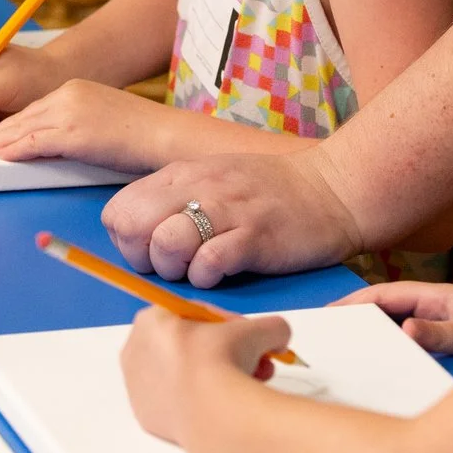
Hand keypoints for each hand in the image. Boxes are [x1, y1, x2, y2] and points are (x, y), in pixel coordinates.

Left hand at [0, 79, 172, 170]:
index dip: (11, 122)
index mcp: (76, 89)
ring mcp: (71, 113)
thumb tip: (58, 143)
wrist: (164, 134)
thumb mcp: (103, 119)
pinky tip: (2, 155)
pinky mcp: (76, 134)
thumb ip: (77, 125)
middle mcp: (69, 95)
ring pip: (24, 128)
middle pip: (23, 115)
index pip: (35, 108)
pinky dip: (16, 149)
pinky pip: (37, 142)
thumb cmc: (142, 133)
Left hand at [103, 145, 363, 287]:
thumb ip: (175, 200)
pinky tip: (224, 272)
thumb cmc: (270, 193)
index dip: (128, 241)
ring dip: (176, 269)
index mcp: (182, 175)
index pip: (118, 211)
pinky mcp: (255, 236)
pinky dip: (209, 277)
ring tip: (200, 269)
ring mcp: (227, 210)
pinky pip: (210, 263)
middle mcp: (198, 187)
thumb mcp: (212, 181)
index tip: (152, 252)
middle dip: (144, 258)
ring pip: (167, 244)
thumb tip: (138, 236)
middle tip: (173, 266)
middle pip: (134, 227)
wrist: (334, 189)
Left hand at [120, 307, 290, 445]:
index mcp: (151, 320)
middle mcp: (135, 350)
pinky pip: (177, 401)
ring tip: (250, 384)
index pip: (194, 314)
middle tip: (253, 361)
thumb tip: (277, 338)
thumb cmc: (226, 360)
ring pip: (184, 375)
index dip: (228, 324)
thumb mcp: (261, 330)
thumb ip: (270, 328)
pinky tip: (224, 405)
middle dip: (225, 352)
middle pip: (188, 345)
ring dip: (218, 376)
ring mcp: (137, 387)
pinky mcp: (145, 417)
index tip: (248, 336)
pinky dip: (199, 401)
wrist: (212, 414)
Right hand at [334, 281, 452, 357]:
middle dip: (357, 322)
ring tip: (346, 359)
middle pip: (386, 314)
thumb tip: (406, 329)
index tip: (329, 313)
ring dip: (375, 343)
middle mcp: (434, 312)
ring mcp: (440, 332)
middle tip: (327, 340)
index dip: (355, 301)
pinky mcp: (446, 352)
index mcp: (436, 297)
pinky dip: (395, 360)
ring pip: (397, 334)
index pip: (385, 294)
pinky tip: (383, 377)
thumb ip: (442, 333)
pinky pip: (412, 353)